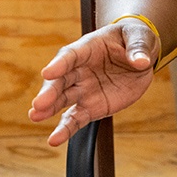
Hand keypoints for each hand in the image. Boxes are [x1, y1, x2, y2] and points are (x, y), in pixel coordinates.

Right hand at [27, 19, 160, 146]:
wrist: (137, 56)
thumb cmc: (132, 40)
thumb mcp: (139, 37)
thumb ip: (138, 48)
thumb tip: (141, 61)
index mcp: (87, 48)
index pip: (70, 56)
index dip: (59, 64)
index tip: (48, 72)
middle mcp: (79, 70)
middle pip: (61, 80)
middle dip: (50, 92)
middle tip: (39, 104)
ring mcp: (83, 90)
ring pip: (63, 100)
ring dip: (49, 109)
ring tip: (35, 117)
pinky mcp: (91, 107)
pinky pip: (76, 119)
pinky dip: (66, 129)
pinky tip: (54, 139)